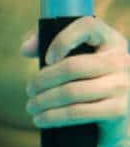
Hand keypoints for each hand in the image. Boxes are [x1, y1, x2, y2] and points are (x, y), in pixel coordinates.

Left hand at [22, 17, 129, 146]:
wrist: (117, 120)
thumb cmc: (90, 83)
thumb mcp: (76, 60)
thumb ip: (48, 45)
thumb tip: (26, 49)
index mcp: (111, 41)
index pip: (88, 26)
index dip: (62, 39)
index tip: (46, 58)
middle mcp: (121, 60)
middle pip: (71, 66)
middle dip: (42, 80)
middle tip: (29, 90)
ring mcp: (123, 86)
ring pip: (71, 92)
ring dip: (43, 101)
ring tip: (31, 106)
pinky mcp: (118, 110)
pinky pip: (77, 112)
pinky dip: (53, 117)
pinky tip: (41, 120)